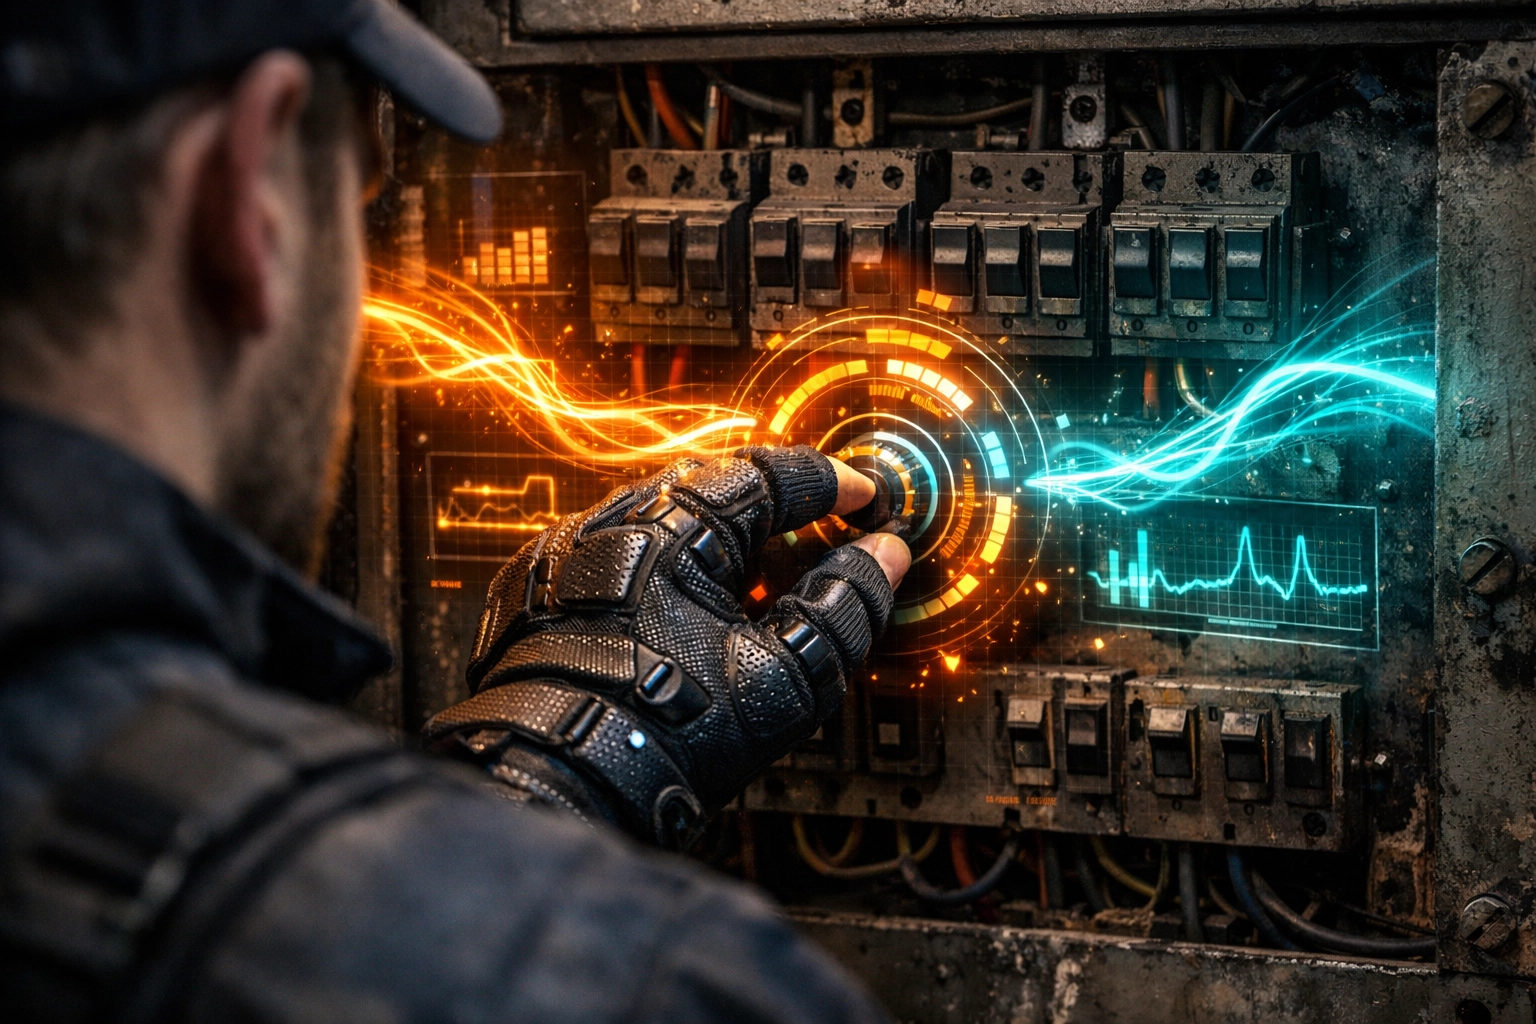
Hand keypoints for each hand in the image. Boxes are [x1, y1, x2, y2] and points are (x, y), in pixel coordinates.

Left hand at [424, 446, 908, 846]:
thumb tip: (881, 556)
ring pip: (660, 522)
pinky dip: (660, 573)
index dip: (831, 484)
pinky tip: (683, 619)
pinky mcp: (537, 592)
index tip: (865, 499)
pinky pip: (614, 559)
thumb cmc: (666, 733)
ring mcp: (565, 555)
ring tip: (756, 590)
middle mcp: (609, 521)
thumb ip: (845, 606)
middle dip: (773, 511)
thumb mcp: (786, 676)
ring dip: (714, 544)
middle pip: (712, 489)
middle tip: (819, 540)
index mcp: (675, 523)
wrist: (560, 783)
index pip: (771, 473)